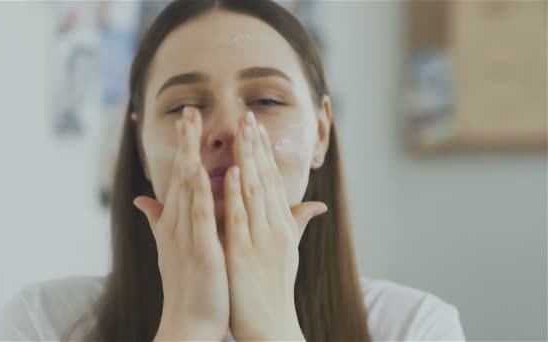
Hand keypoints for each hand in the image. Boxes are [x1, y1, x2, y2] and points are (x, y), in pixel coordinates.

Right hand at [134, 107, 229, 340]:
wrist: (189, 325)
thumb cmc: (186, 286)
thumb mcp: (169, 249)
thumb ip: (158, 221)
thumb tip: (143, 201)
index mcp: (173, 223)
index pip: (178, 177)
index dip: (181, 148)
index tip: (186, 120)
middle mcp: (176, 225)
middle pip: (180, 175)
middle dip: (185, 142)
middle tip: (189, 109)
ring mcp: (188, 237)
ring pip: (189, 189)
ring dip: (193, 155)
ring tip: (195, 126)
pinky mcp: (203, 252)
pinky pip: (205, 218)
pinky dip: (208, 193)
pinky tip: (215, 170)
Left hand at [224, 112, 326, 340]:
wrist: (271, 325)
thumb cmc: (276, 287)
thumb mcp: (290, 252)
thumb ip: (298, 223)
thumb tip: (318, 205)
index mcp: (283, 226)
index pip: (273, 181)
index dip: (264, 153)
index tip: (256, 128)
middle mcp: (275, 228)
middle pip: (265, 180)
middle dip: (256, 146)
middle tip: (247, 116)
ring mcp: (260, 240)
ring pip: (254, 192)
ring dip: (248, 160)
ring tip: (241, 131)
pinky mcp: (244, 255)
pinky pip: (240, 220)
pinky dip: (237, 194)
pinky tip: (232, 173)